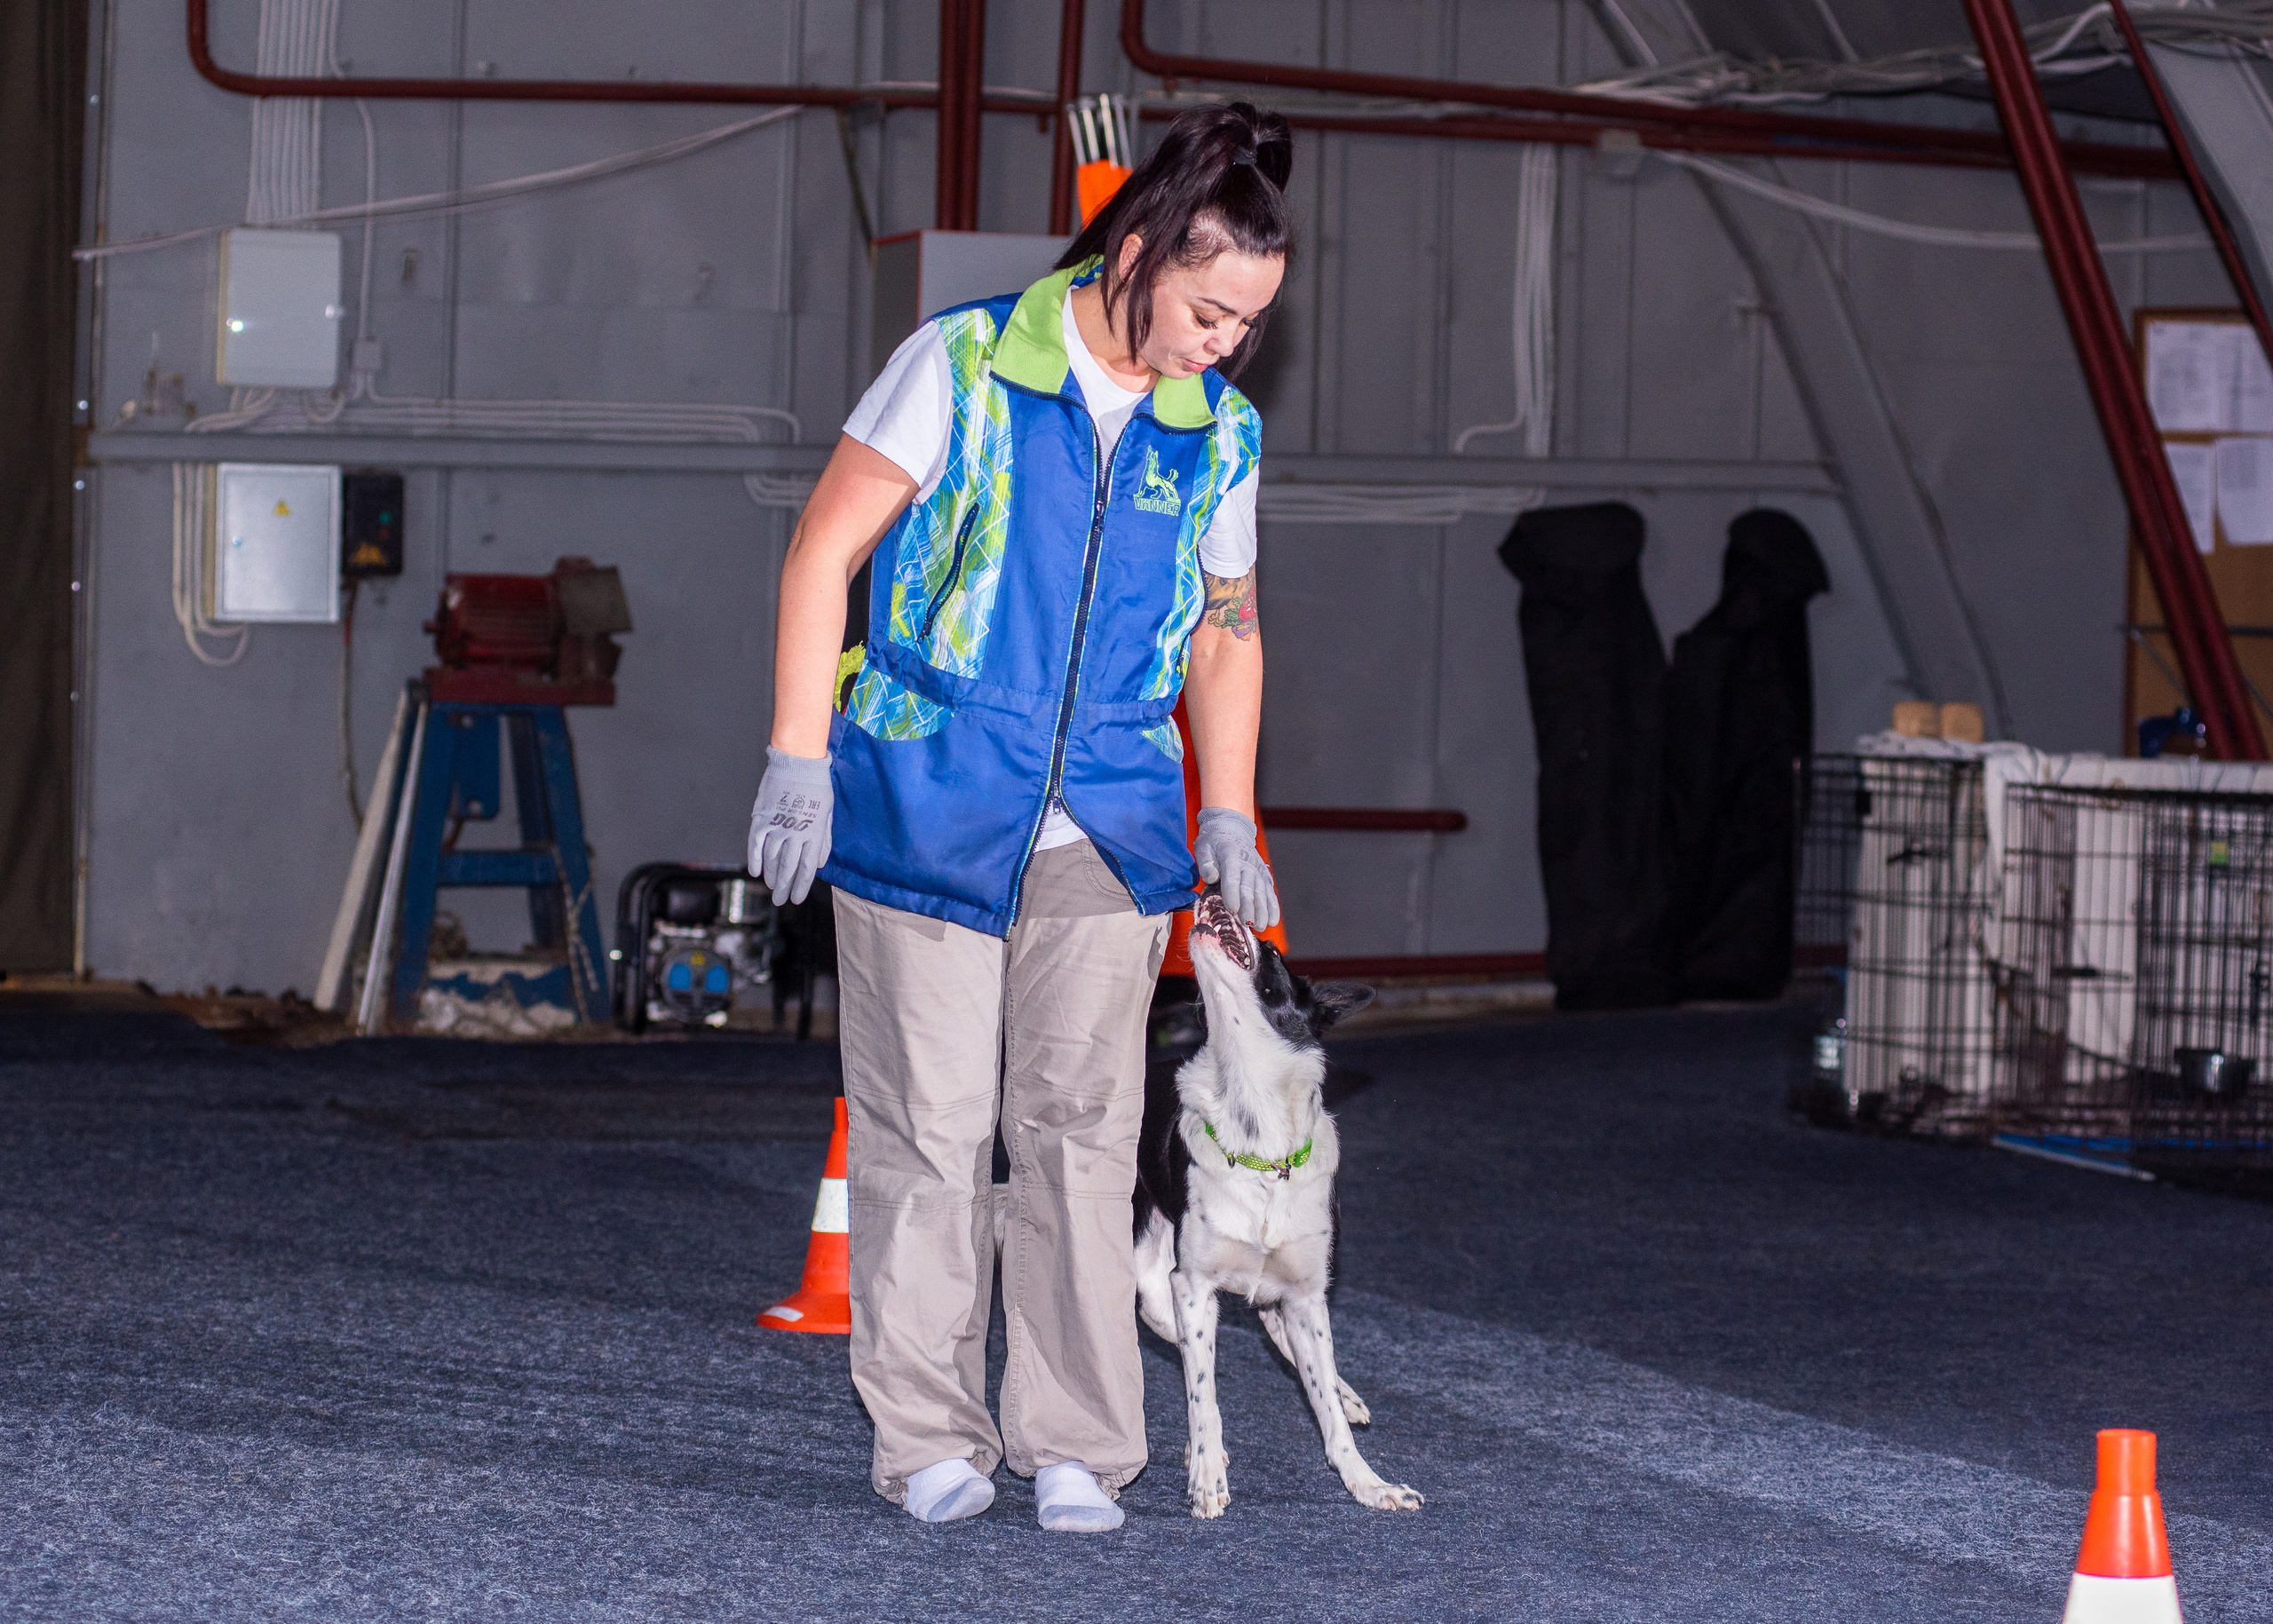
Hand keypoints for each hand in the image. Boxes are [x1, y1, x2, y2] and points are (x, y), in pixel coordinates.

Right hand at [750, 747, 833, 904]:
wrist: (798, 762)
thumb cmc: (817, 787)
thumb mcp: (827, 813)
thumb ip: (823, 840)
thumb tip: (818, 864)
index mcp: (813, 833)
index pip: (806, 868)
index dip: (801, 886)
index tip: (796, 899)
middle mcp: (795, 833)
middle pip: (787, 868)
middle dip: (784, 887)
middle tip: (780, 901)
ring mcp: (777, 825)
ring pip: (771, 858)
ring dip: (770, 875)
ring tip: (771, 886)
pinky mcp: (762, 817)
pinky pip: (756, 843)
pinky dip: (755, 859)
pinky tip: (755, 871)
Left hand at [1193, 807, 1278, 929]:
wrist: (1232, 830)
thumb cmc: (1214, 843)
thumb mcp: (1204, 847)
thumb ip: (1206, 863)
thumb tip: (1211, 877)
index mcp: (1231, 856)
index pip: (1232, 877)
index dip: (1232, 894)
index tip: (1232, 909)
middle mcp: (1248, 864)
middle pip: (1249, 888)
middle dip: (1249, 907)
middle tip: (1247, 923)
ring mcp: (1258, 870)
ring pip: (1262, 892)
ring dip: (1262, 910)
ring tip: (1260, 926)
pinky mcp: (1264, 876)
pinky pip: (1270, 893)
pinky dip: (1272, 907)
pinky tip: (1272, 921)